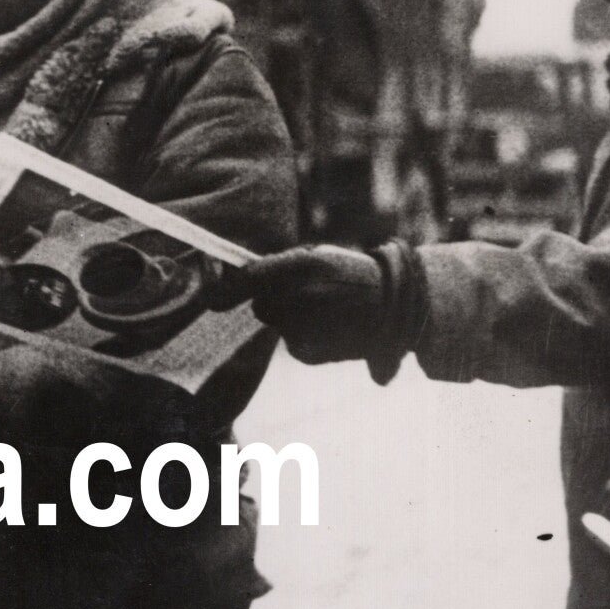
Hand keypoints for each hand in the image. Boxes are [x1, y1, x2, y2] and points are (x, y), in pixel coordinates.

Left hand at [216, 246, 386, 364]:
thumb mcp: (318, 256)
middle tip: (305, 295)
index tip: (214, 300)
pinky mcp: (307, 352)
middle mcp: (299, 297)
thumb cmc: (351, 274)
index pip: (248, 279)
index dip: (226, 289)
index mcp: (301, 266)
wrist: (395, 307)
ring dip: (291, 318)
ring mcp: (304, 327)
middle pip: (261, 306)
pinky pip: (292, 342)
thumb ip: (279, 265)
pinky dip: (304, 336)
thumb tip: (235, 273)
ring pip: (277, 324)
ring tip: (326, 310)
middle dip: (273, 301)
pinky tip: (331, 328)